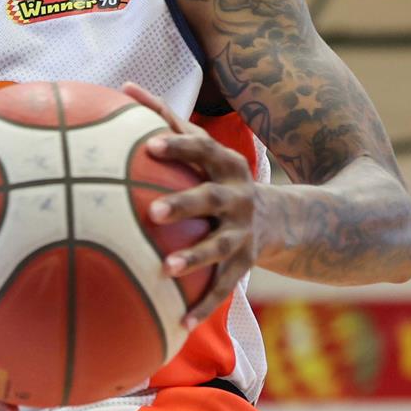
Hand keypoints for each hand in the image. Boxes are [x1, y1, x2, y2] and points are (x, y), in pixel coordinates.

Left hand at [125, 81, 262, 326]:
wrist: (287, 219)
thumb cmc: (222, 176)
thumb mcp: (207, 149)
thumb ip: (167, 121)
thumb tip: (123, 87)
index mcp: (225, 165)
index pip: (202, 149)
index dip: (177, 146)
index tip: (149, 144)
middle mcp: (238, 197)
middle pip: (211, 198)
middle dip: (185, 204)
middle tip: (152, 212)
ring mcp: (244, 232)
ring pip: (218, 246)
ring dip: (194, 257)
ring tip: (166, 268)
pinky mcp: (245, 264)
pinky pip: (223, 287)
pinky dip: (202, 306)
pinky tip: (179, 323)